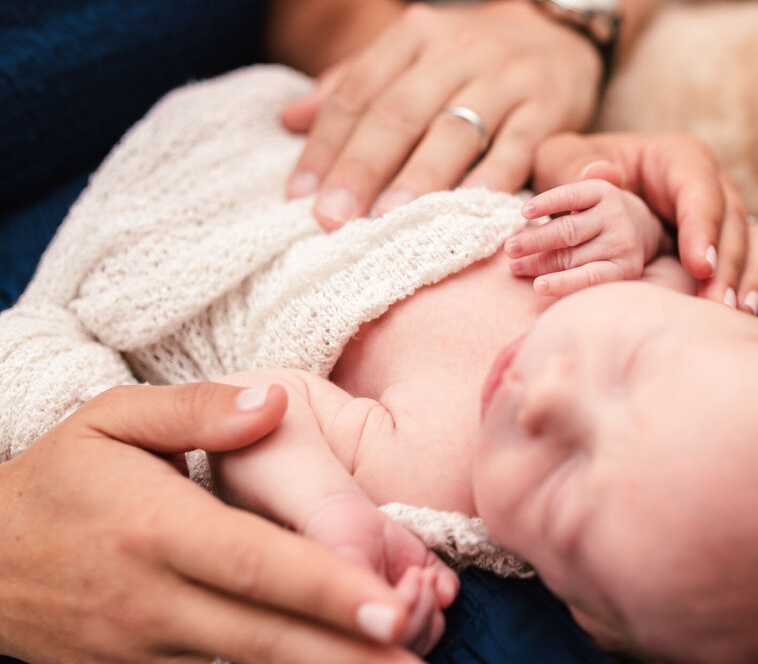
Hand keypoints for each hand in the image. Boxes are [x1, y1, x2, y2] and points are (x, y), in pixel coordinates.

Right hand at [0, 382, 427, 663]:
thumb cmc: (61, 480)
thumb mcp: (113, 421)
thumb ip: (196, 407)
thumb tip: (274, 402)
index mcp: (158, 528)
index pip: (255, 564)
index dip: (325, 589)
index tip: (389, 603)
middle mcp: (153, 598)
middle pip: (263, 636)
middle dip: (344, 654)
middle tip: (414, 656)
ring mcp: (144, 648)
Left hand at [281, 0, 602, 228]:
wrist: (561, 30)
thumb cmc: (471, 57)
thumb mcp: (412, 53)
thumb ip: (354, 83)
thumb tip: (288, 120)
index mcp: (415, 34)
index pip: (359, 90)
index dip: (326, 144)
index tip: (299, 195)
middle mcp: (459, 49)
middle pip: (400, 112)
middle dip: (362, 167)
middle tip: (332, 217)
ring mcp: (508, 77)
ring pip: (456, 129)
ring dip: (420, 177)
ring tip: (388, 218)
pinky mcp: (550, 106)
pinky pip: (517, 145)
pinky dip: (493, 177)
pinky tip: (468, 207)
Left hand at [302, 495, 451, 656]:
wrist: (347, 512)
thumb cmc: (380, 539)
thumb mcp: (420, 560)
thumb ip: (440, 581)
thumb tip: (448, 599)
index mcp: (382, 625)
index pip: (413, 646)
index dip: (430, 626)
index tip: (434, 585)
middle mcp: (366, 626)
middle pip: (410, 646)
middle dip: (427, 612)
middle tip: (426, 578)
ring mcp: (353, 617)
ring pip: (400, 638)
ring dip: (421, 605)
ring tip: (418, 574)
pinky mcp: (343, 602)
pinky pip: (383, 619)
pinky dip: (409, 599)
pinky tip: (414, 572)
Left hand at [531, 132, 757, 312]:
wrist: (593, 187)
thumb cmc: (576, 170)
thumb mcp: (561, 158)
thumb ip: (573, 166)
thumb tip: (600, 176)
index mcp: (678, 159)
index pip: (699, 189)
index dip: (702, 226)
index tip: (697, 263)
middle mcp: (710, 184)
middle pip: (731, 222)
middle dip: (726, 264)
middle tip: (716, 305)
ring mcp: (725, 214)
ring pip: (753, 241)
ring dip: (750, 277)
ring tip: (739, 313)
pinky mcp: (728, 241)